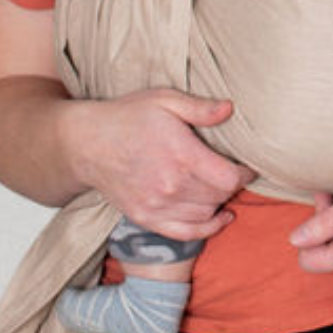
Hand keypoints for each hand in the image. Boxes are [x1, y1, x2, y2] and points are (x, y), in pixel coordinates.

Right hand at [71, 89, 254, 240]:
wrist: (87, 143)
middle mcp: (171, 185)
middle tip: (229, 171)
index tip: (245, 165)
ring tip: (218, 186)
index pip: (228, 178)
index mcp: (181, 154)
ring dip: (218, 202)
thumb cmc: (128, 117)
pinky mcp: (147, 218)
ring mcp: (158, 206)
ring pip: (206, 214)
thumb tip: (229, 109)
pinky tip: (219, 217)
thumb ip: (199, 108)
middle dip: (231, 185)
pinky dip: (208, 229)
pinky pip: (187, 233)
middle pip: (220, 196)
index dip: (244, 173)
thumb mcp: (164, 100)